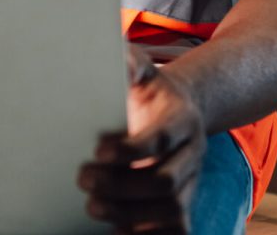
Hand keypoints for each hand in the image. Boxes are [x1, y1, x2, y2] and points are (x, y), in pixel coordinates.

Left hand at [78, 45, 205, 234]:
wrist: (178, 111)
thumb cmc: (150, 91)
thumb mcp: (142, 70)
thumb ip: (130, 63)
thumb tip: (119, 59)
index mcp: (182, 118)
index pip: (161, 139)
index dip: (131, 150)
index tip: (97, 151)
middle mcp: (193, 153)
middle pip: (166, 181)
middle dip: (123, 186)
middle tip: (83, 180)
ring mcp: (192, 182)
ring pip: (173, 209)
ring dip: (130, 213)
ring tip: (92, 207)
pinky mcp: (184, 205)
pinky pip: (177, 228)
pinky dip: (147, 234)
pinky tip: (116, 229)